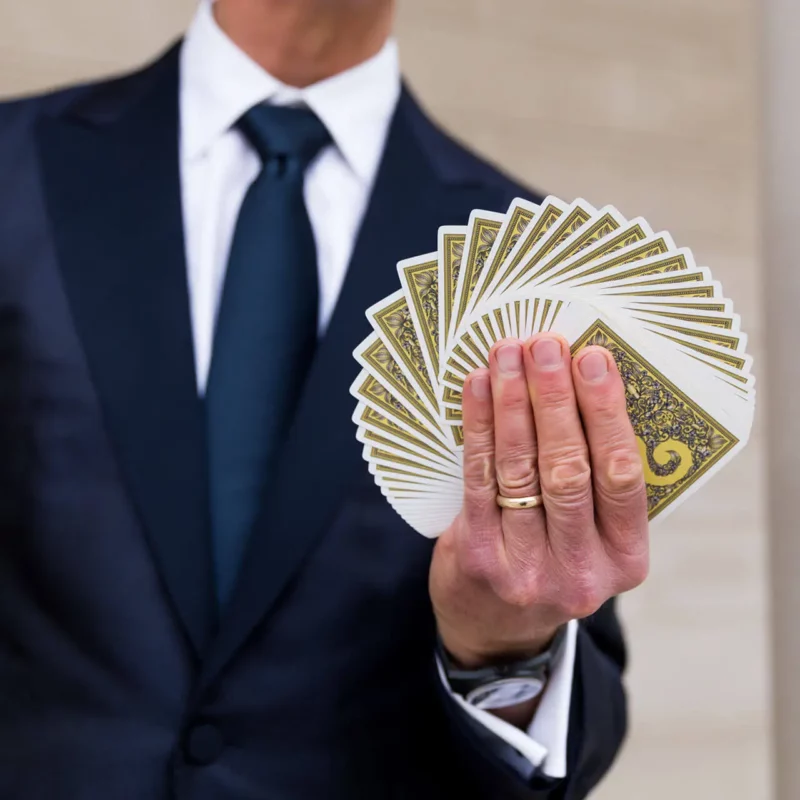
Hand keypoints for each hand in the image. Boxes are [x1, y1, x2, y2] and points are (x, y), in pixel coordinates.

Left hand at [430, 334, 648, 671]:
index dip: (606, 413)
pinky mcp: (478, 558)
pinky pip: (479, 479)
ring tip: (509, 354)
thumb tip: (578, 384)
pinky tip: (479, 388)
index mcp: (625, 559)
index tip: (594, 359)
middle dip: (556, 399)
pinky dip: (479, 427)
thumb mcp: (592, 541)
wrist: (496, 630)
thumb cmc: (553, 565)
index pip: (622, 476)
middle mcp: (581, 570)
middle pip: (569, 468)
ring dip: (513, 403)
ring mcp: (527, 568)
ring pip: (521, 469)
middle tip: (546, 345)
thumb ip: (594, 482)